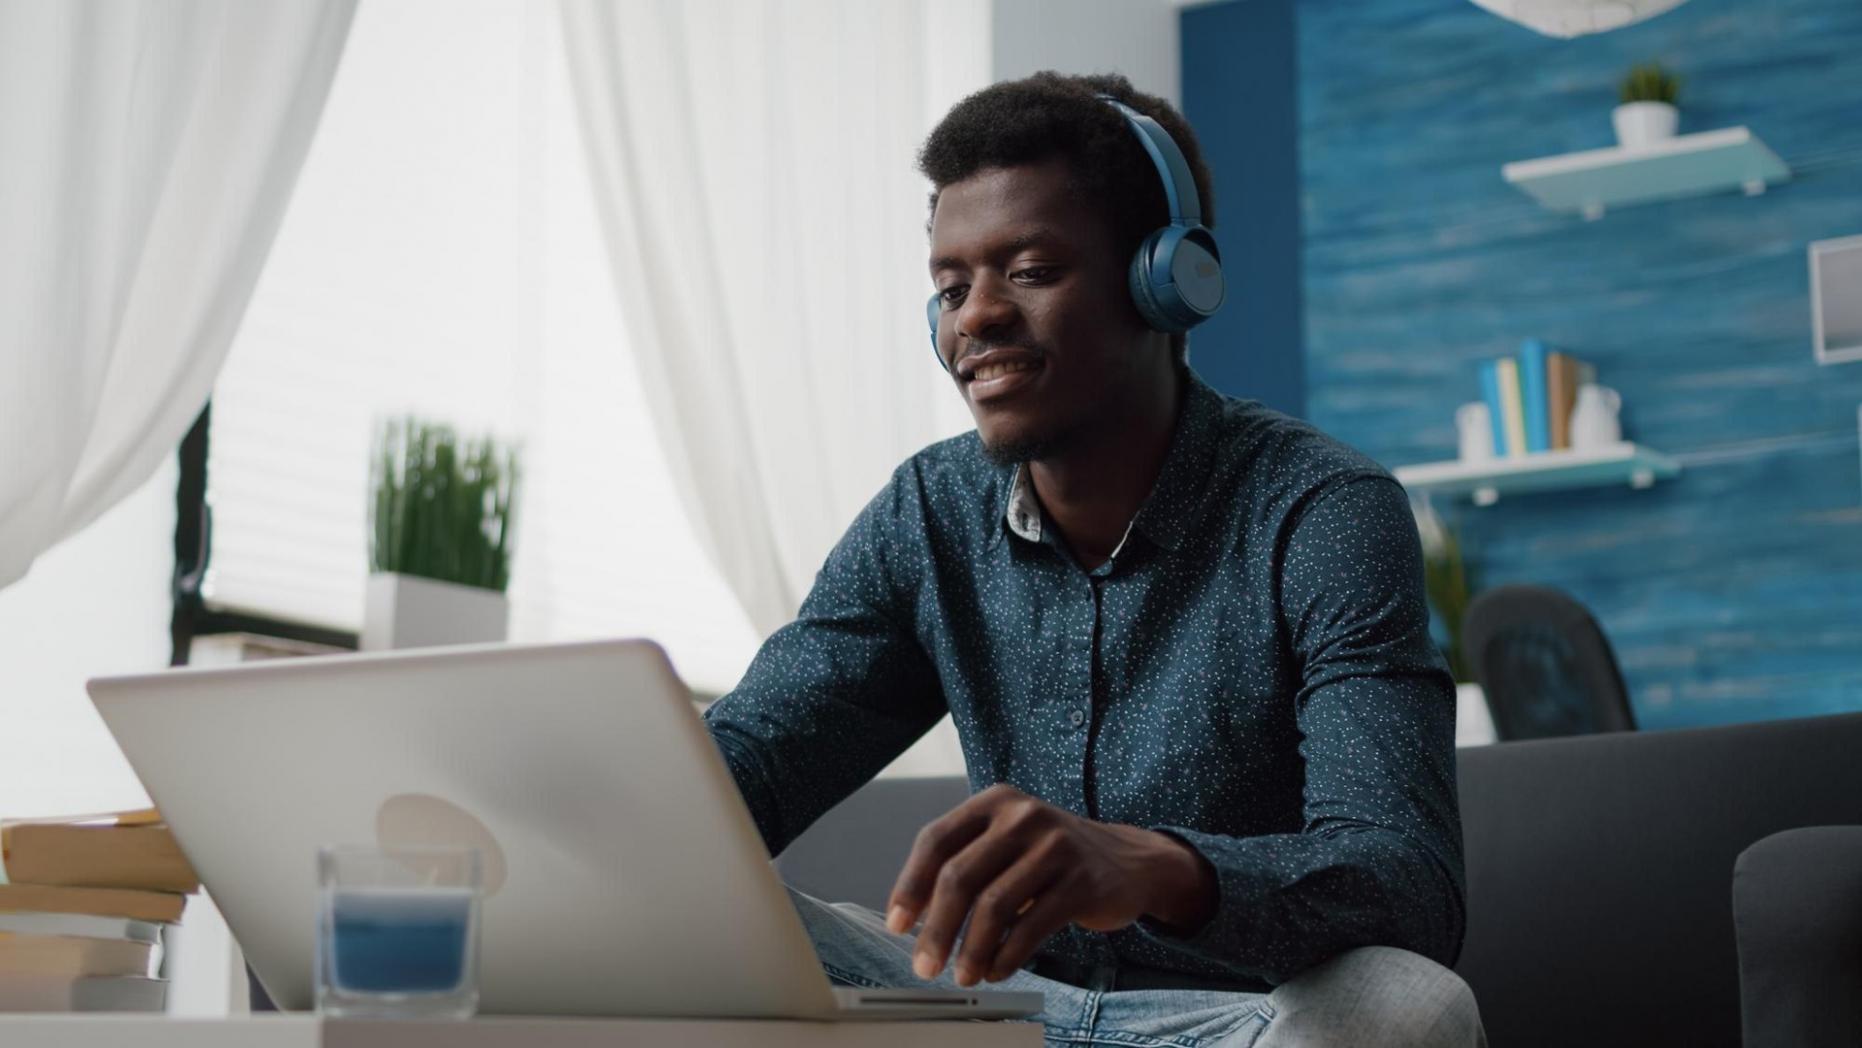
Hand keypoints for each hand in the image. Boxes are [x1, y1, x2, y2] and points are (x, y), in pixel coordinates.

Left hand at [883, 784, 1216, 986]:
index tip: (897, 924)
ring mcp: (1055, 846)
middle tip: (925, 965)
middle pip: (960, 876)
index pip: (936, 840)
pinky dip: (1007, 956)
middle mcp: (1023, 816)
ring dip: (971, 950)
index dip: (910, 885)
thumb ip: (967, 863)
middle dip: (936, 928)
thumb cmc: (1052, 857)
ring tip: (964, 976)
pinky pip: (1031, 926)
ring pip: (994, 906)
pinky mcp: (1081, 881)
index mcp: (995, 801)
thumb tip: (914, 917)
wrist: (1129, 861)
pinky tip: (996, 971)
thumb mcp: (1008, 841)